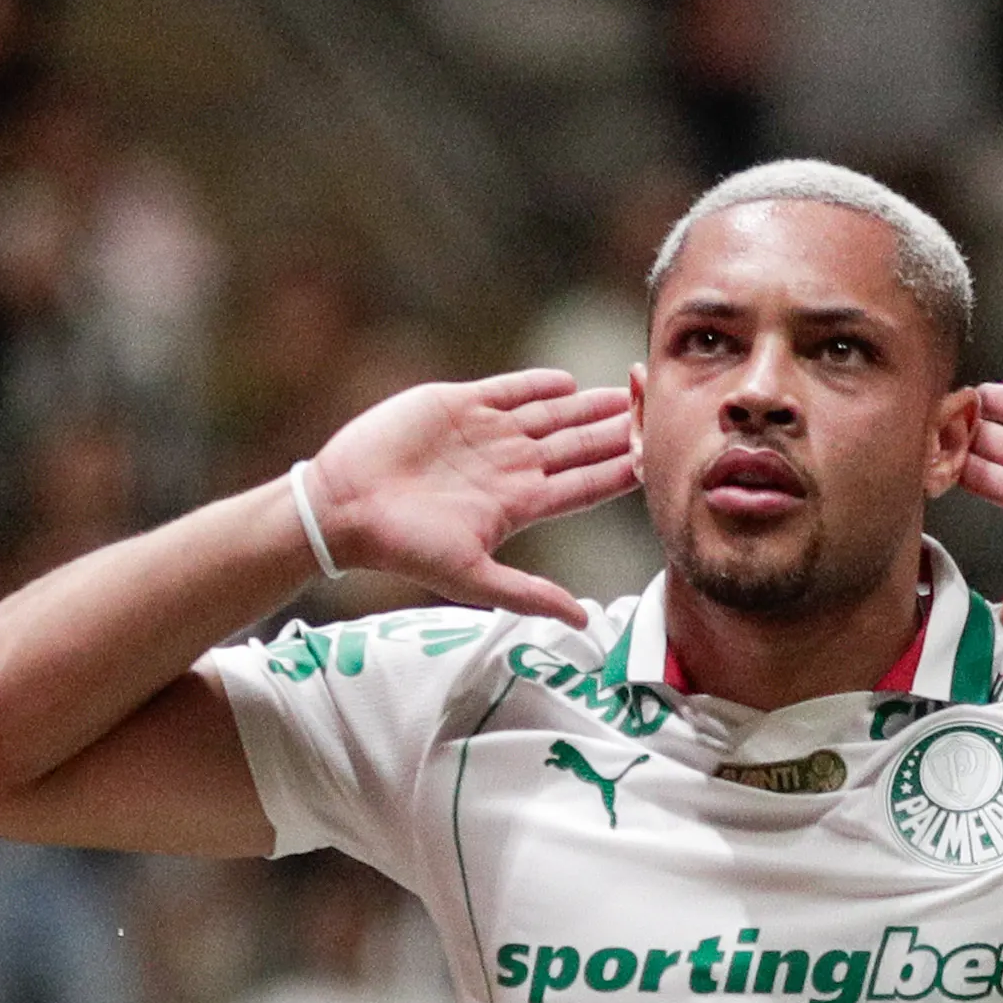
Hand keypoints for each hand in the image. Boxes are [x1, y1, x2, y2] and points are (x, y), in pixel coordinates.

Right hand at [303, 370, 638, 626]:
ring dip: (588, 405)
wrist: (345, 507)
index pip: (584, 486)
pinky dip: (537, 384)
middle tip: (657, 412)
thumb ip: (528, 594)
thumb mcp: (471, 576)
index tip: (657, 460)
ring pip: (551, 415)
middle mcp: (510, 467)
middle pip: (577, 445)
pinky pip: (507, 390)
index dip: (619, 473)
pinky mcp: (457, 405)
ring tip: (627, 392)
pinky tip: (568, 381)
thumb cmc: (403, 547)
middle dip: (617, 431)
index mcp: (519, 504)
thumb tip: (582, 622)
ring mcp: (486, 434)